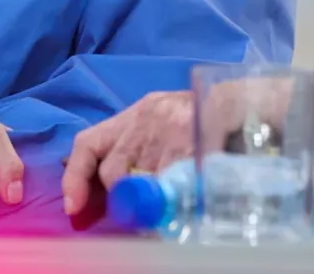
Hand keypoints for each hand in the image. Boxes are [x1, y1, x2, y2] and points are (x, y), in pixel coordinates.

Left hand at [61, 91, 194, 215]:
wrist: (239, 104)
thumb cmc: (196, 118)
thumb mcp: (158, 123)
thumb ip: (134, 149)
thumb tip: (114, 193)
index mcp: (134, 114)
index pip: (88, 143)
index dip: (75, 177)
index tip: (74, 208)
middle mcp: (145, 120)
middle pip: (113, 170)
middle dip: (123, 194)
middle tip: (140, 205)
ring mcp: (168, 133)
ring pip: (142, 182)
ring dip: (151, 198)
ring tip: (167, 199)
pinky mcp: (191, 147)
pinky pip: (171, 186)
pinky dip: (173, 200)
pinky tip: (183, 197)